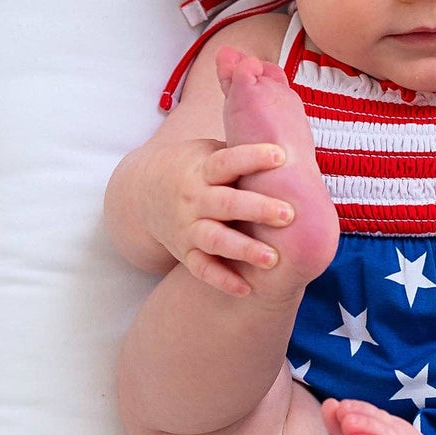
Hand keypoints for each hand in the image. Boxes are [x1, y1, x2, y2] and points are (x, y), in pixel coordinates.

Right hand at [132, 136, 297, 296]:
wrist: (143, 194)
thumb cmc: (195, 169)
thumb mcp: (208, 152)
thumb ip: (240, 155)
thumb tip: (292, 145)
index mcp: (202, 169)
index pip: (227, 161)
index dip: (252, 157)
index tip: (281, 156)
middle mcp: (193, 199)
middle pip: (226, 204)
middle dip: (257, 209)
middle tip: (289, 215)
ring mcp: (187, 228)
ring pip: (215, 240)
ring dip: (243, 250)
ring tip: (273, 259)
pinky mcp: (184, 252)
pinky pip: (202, 269)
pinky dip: (222, 280)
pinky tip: (247, 289)